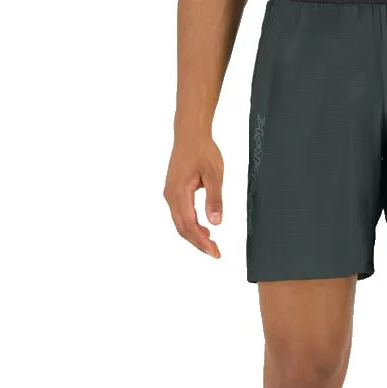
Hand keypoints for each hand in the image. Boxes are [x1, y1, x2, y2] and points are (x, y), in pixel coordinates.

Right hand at [163, 136, 223, 257]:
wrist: (190, 134)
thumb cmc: (203, 151)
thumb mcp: (215, 175)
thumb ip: (214, 199)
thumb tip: (215, 223)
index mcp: (179, 193)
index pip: (189, 225)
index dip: (202, 242)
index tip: (215, 252)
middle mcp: (170, 196)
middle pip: (182, 228)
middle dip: (198, 243)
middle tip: (216, 253)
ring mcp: (170, 194)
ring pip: (180, 223)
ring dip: (195, 236)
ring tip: (212, 244)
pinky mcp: (173, 191)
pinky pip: (180, 215)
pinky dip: (191, 226)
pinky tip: (204, 230)